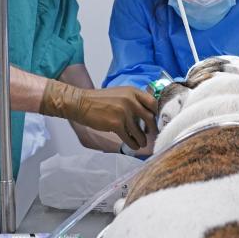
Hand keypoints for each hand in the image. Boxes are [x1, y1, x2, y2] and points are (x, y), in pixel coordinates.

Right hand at [40, 81, 157, 149]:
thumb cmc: (99, 100)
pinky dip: (133, 144)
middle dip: (152, 129)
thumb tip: (146, 113)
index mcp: (132, 91)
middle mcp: (130, 101)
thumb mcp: (119, 93)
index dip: (156, 113)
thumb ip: (133, 100)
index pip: (152, 102)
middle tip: (153, 134)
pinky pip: (129, 137)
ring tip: (142, 143)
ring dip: (143, 139)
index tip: (156, 120)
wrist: (81, 103)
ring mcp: (124, 113)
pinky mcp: (116, 124)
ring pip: (140, 131)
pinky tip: (133, 146)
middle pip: (149, 118)